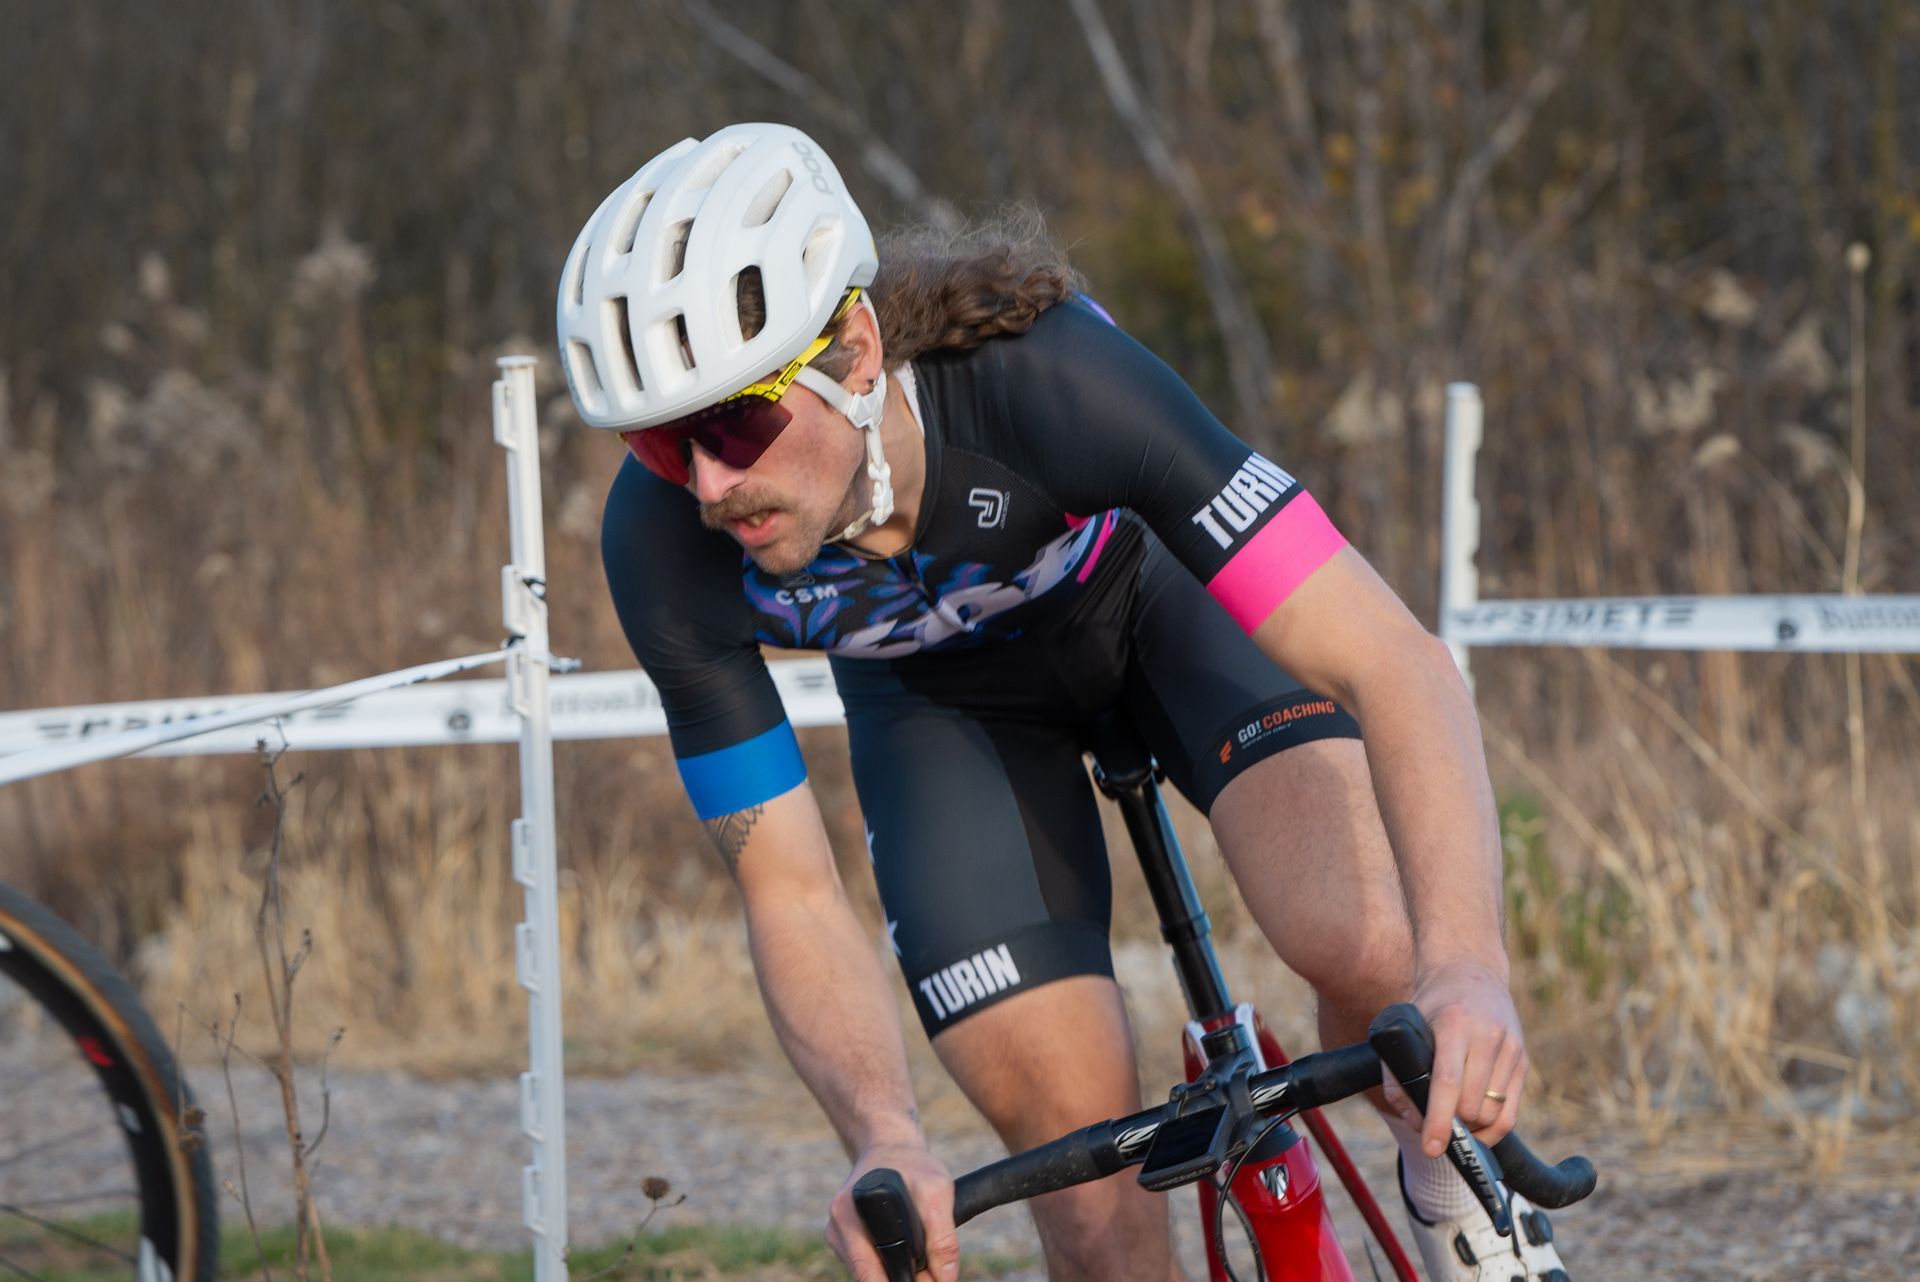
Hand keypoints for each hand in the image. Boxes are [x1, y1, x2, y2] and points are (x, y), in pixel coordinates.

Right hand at [825, 1140, 959, 1281]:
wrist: (890, 1146)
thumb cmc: (913, 1167)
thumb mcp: (938, 1193)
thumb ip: (943, 1239)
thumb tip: (944, 1279)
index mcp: (849, 1213)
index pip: (868, 1271)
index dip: (898, 1280)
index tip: (921, 1276)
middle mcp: (837, 1225)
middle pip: (867, 1275)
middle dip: (898, 1276)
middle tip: (925, 1267)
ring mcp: (836, 1233)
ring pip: (867, 1271)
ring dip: (892, 1269)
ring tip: (914, 1247)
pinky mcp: (841, 1237)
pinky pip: (866, 1262)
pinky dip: (884, 1260)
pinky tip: (896, 1240)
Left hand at [1383, 957, 1526, 1156]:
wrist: (1470, 970)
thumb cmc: (1431, 1004)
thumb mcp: (1405, 1026)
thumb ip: (1398, 1073)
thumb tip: (1414, 1122)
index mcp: (1454, 1024)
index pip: (1448, 1082)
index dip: (1439, 1121)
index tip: (1431, 1147)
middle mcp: (1488, 1035)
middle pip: (1473, 1105)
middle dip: (1453, 1124)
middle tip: (1434, 1125)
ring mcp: (1511, 1048)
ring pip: (1493, 1113)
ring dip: (1472, 1128)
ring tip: (1453, 1120)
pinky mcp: (1523, 1060)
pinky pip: (1511, 1112)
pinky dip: (1492, 1129)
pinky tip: (1475, 1127)